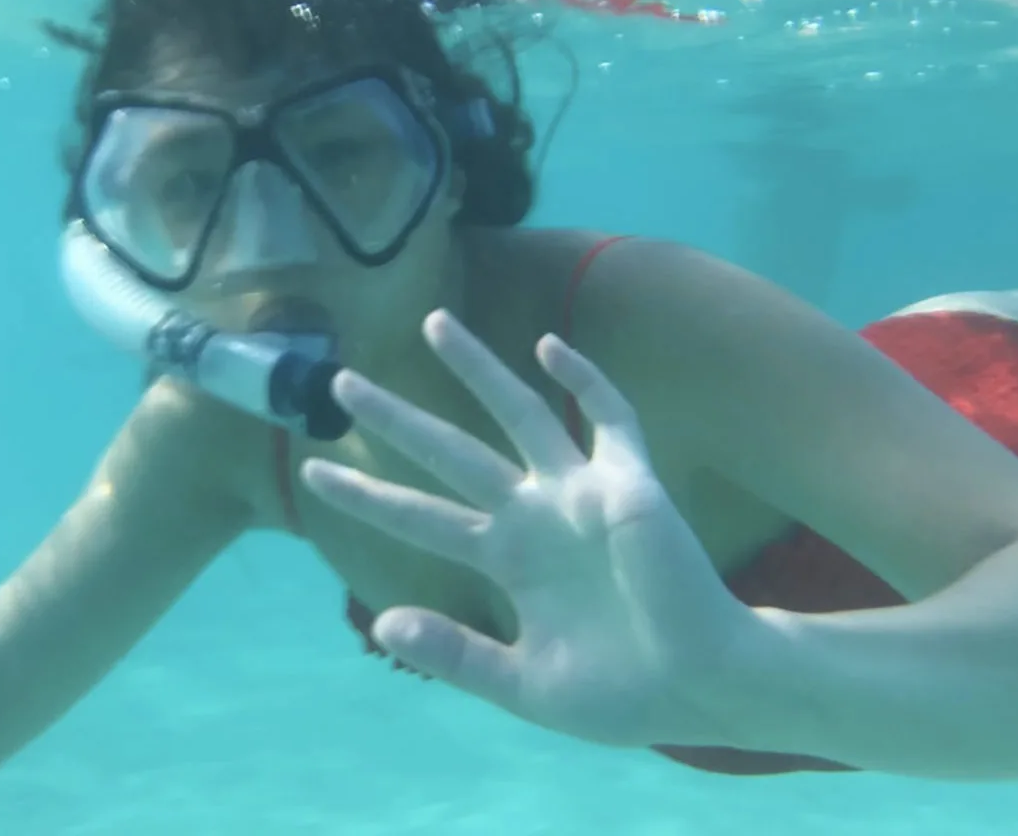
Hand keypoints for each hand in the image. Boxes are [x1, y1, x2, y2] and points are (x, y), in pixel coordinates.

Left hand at [300, 309, 759, 748]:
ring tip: (431, 322)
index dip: (368, 494)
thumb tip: (382, 623)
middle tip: (340, 380)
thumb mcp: (523, 686)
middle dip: (396, 416)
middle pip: (449, 451)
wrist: (704, 689)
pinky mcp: (631, 484)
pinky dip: (585, 381)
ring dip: (477, 369)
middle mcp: (533, 515)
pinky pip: (611, 419)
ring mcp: (581, 493)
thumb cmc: (623, 695)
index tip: (314, 472)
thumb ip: (456, 653)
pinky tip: (549, 346)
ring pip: (518, 414)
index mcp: (506, 560)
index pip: (420, 516)